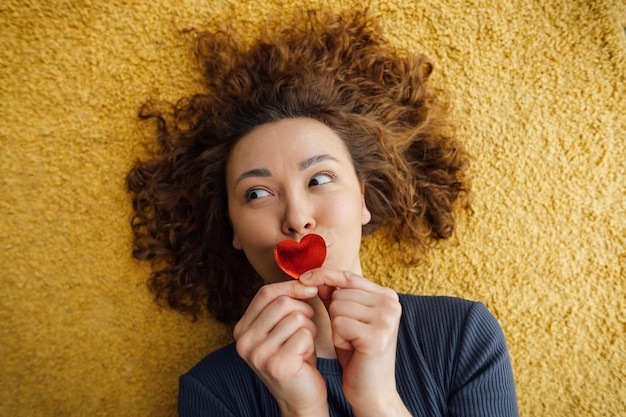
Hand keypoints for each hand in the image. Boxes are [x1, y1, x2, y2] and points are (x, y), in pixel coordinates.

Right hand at [233, 281, 328, 416]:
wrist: (301, 397)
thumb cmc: (296, 357)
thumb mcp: (283, 327)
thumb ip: (284, 304)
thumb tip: (305, 278)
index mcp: (242, 328)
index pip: (265, 292)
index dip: (290, 286)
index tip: (310, 290)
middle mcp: (244, 340)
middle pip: (282, 302)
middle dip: (303, 310)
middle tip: (306, 328)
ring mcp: (258, 354)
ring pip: (296, 317)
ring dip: (309, 327)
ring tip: (305, 344)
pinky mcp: (276, 364)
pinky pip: (304, 334)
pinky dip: (312, 341)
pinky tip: (306, 355)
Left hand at [300, 269, 409, 416]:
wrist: (371, 391)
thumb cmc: (357, 354)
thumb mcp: (345, 320)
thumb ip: (334, 296)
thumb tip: (313, 276)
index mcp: (387, 296)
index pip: (348, 276)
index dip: (324, 275)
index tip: (304, 278)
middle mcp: (391, 303)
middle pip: (340, 292)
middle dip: (335, 314)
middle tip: (350, 336)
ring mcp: (386, 318)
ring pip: (338, 307)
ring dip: (337, 328)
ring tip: (352, 342)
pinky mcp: (377, 334)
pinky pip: (339, 323)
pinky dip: (339, 338)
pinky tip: (352, 349)